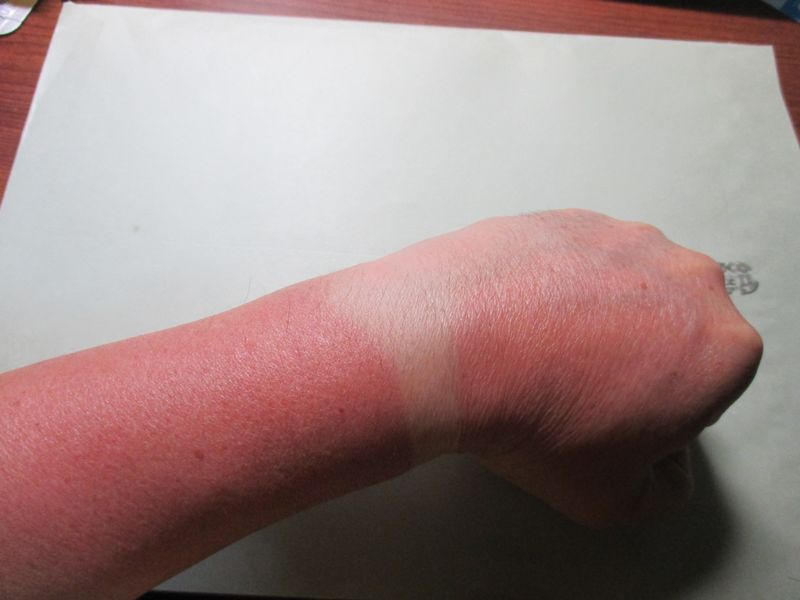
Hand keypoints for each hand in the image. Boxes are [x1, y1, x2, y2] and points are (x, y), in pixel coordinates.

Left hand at [341, 209, 762, 526]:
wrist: (448, 347)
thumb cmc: (527, 410)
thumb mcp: (614, 500)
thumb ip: (662, 488)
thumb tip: (657, 466)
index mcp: (721, 348)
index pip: (707, 392)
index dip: (660, 417)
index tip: (617, 424)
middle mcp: (686, 279)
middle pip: (669, 334)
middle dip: (635, 361)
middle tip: (576, 391)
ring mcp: (625, 240)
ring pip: (623, 294)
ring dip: (595, 320)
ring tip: (540, 356)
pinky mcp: (572, 219)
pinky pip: (576, 263)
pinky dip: (555, 288)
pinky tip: (519, 321)